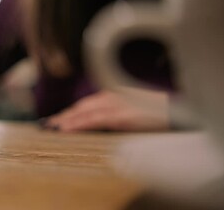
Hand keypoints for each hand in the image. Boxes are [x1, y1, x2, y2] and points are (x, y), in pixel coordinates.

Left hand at [42, 88, 168, 131]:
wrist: (178, 111)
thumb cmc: (155, 112)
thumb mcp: (130, 109)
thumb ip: (113, 113)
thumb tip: (97, 123)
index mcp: (112, 95)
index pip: (85, 105)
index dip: (69, 112)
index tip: (54, 120)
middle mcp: (111, 97)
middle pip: (81, 107)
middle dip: (62, 116)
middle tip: (45, 125)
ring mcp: (117, 105)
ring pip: (84, 112)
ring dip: (66, 121)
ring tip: (50, 128)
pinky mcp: (122, 115)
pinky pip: (95, 120)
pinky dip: (79, 124)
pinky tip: (67, 129)